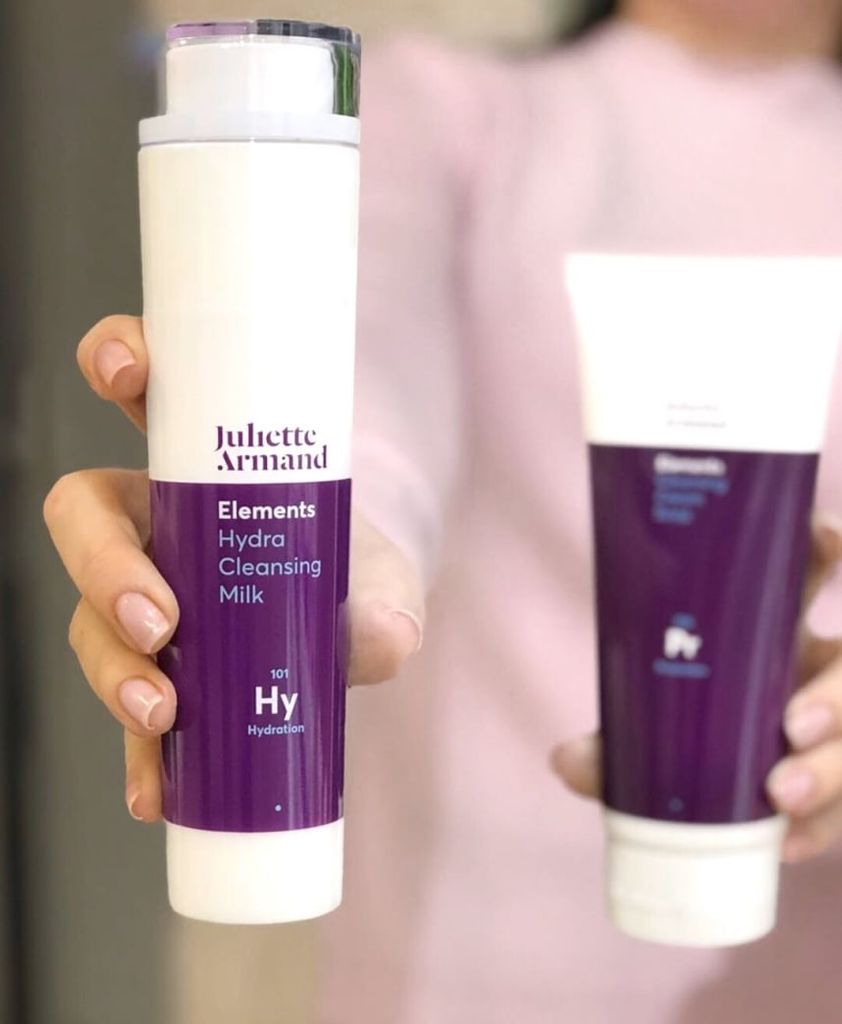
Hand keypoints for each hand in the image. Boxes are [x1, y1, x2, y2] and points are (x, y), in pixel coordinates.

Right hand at [43, 316, 423, 822]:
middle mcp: (157, 521)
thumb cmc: (356, 566)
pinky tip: (158, 788)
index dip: (118, 361)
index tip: (123, 370)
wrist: (359, 615)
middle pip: (87, 520)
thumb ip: (384, 605)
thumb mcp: (383, 579)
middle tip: (160, 620)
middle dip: (104, 566)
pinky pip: (127, 702)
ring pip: (90, 617)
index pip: (143, 391)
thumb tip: (376, 639)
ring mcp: (148, 594)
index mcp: (201, 464)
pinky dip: (136, 750)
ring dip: (111, 665)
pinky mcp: (160, 667)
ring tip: (162, 712)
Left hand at [554, 512, 841, 863]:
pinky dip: (819, 829)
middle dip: (835, 694)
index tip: (826, 536)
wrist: (733, 801)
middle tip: (791, 725)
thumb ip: (622, 741)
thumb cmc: (695, 734)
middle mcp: (825, 669)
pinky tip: (788, 844)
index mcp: (780, 628)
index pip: (819, 568)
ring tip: (780, 796)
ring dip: (832, 769)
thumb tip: (564, 760)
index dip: (828, 544)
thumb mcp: (662, 725)